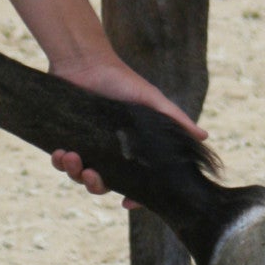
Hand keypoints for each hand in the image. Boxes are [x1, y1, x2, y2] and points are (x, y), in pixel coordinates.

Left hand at [48, 54, 204, 203]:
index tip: (127, 204)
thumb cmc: (122, 79)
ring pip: (79, 175)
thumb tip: (204, 136)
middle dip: (96, 185)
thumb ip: (175, 119)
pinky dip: (59, 161)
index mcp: (130, 148)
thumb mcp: (152, 100)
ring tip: (72, 157)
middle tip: (92, 174)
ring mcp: (87, 145)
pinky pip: (60, 161)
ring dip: (74, 173)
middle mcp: (108, 151)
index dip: (133, 197)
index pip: (133, 181)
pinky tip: (61, 152)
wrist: (86, 60)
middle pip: (103, 184)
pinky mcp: (66, 137)